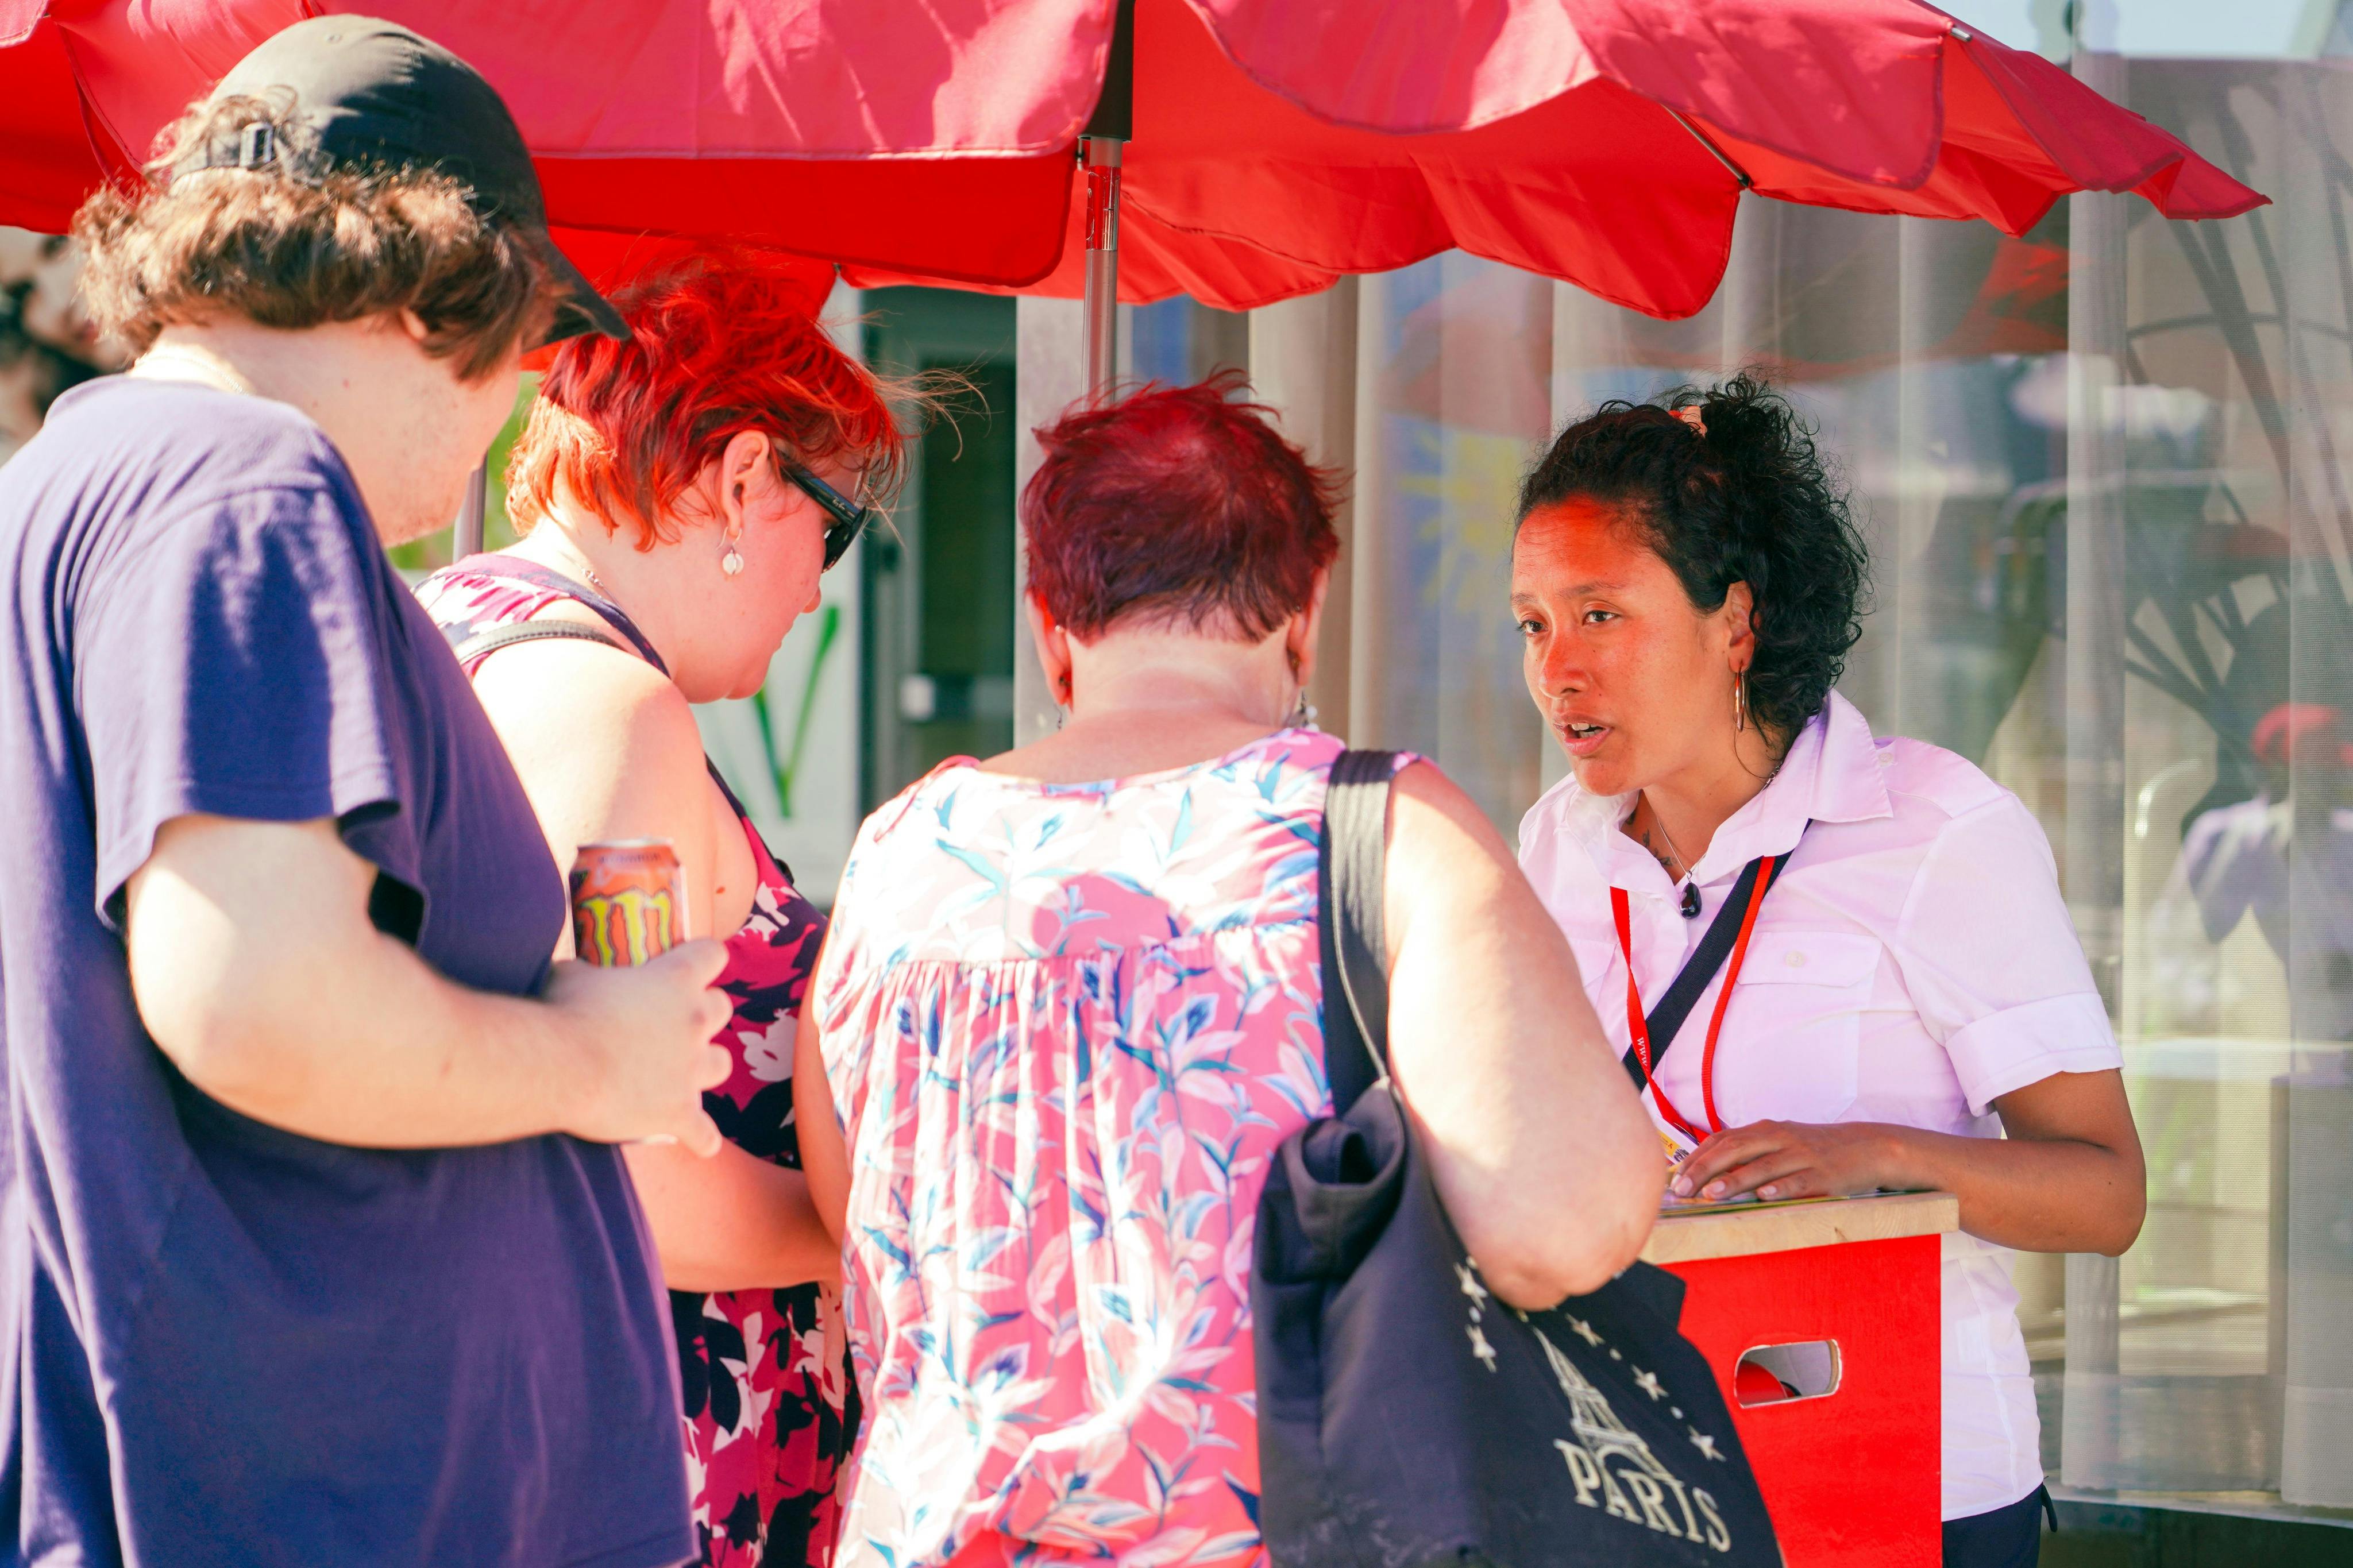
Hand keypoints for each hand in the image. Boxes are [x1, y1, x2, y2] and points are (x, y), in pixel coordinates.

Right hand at [545, 939, 734, 1155]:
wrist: (559, 1066)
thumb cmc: (563, 1013)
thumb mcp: (571, 976)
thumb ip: (588, 973)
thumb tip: (579, 973)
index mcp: (675, 979)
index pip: (711, 954)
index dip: (701, 959)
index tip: (688, 966)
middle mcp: (694, 1022)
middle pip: (721, 1008)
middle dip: (702, 1014)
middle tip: (671, 1024)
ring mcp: (691, 1069)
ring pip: (722, 1064)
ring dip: (704, 1068)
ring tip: (678, 1076)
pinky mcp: (680, 1113)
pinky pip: (705, 1133)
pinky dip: (701, 1137)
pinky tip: (698, 1142)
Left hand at [1670, 1120, 1905, 1202]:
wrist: (1869, 1147)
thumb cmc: (1816, 1150)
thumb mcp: (1780, 1145)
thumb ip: (1748, 1155)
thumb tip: (1707, 1175)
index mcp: (1766, 1131)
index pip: (1722, 1140)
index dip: (1696, 1158)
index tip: (1673, 1177)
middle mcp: (1780, 1138)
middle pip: (1735, 1149)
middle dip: (1705, 1169)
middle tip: (1681, 1189)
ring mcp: (1803, 1155)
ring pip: (1764, 1166)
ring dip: (1735, 1180)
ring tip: (1711, 1193)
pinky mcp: (1825, 1174)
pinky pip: (1800, 1181)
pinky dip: (1781, 1187)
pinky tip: (1764, 1195)